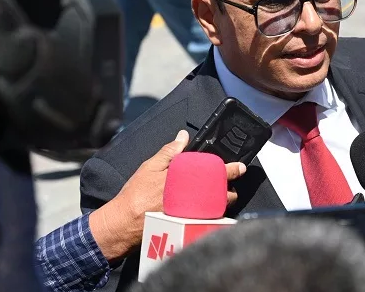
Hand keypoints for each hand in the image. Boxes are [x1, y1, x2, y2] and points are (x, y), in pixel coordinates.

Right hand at [89, 130, 246, 260]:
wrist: (124, 223)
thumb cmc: (136, 194)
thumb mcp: (150, 167)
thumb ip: (169, 152)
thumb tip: (183, 136)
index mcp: (186, 180)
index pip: (216, 173)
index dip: (231, 170)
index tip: (240, 167)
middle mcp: (193, 198)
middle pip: (223, 195)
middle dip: (229, 189)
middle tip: (227, 184)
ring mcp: (193, 214)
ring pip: (218, 208)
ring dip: (220, 202)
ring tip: (217, 196)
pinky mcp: (188, 227)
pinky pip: (208, 219)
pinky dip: (209, 213)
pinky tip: (203, 209)